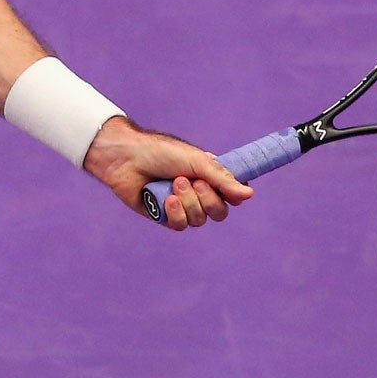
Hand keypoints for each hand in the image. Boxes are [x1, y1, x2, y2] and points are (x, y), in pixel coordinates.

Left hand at [82, 115, 253, 230]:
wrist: (127, 157)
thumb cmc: (162, 152)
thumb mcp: (197, 161)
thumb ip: (223, 179)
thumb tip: (249, 195)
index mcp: (208, 177)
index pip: (231, 195)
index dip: (232, 195)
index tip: (226, 188)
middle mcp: (197, 193)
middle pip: (219, 212)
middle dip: (208, 199)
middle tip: (193, 182)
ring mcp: (180, 206)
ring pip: (199, 220)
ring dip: (189, 203)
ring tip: (174, 184)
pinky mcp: (163, 216)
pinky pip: (180, 225)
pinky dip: (176, 213)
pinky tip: (166, 199)